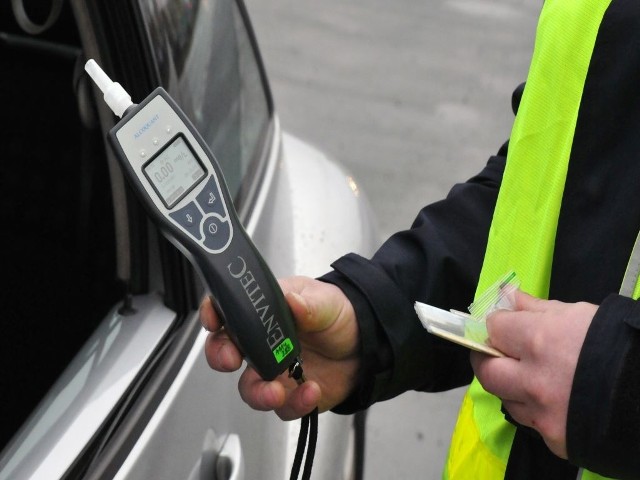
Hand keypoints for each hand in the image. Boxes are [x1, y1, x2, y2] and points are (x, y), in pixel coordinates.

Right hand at [200, 276, 359, 419]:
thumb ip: (308, 303)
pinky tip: (311, 391)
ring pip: (249, 387)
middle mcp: (262, 343)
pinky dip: (295, 404)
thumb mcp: (327, 301)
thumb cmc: (339, 316)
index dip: (214, 314)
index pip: (228, 310)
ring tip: (276, 392)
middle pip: (226, 351)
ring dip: (258, 393)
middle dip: (221, 356)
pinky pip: (283, 407)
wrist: (365, 346)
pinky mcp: (290, 395)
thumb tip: (292, 300)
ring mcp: (274, 370)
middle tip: (231, 360)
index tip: (214, 321)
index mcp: (266, 312)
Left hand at [470, 290, 596, 457]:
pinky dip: (535, 410)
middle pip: (486, 371)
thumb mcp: (581, 315)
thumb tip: (507, 295)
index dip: (498, 325)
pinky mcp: (554, 439)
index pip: (494, 328)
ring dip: (511, 387)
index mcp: (539, 341)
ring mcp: (543, 414)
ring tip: (530, 377)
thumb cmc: (620, 344)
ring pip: (506, 399)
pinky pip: (531, 423)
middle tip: (495, 353)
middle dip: (486, 359)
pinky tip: (552, 401)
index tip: (504, 326)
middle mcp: (534, 380)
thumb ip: (537, 308)